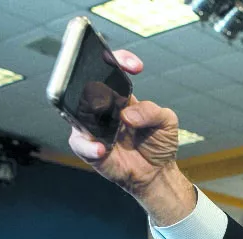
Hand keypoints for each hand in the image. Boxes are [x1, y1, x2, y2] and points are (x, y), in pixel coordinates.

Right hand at [65, 49, 195, 225]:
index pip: (111, 69)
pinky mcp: (88, 148)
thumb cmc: (158, 143)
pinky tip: (102, 148)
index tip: (134, 66)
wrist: (157, 173)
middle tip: (109, 95)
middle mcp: (102, 108)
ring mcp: (92, 127)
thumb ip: (152, 112)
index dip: (118, 60)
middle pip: (85, 85)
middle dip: (92, 83)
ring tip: (108, 123)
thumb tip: (128, 114)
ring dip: (89, 115)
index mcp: (119, 96)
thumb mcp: (166, 123)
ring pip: (76, 112)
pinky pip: (80, 142)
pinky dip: (89, 146)